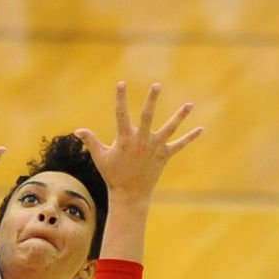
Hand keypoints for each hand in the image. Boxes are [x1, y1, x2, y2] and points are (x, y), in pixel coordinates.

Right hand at [74, 83, 203, 203]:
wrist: (130, 195)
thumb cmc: (113, 175)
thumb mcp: (100, 157)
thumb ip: (91, 141)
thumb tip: (77, 130)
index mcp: (125, 139)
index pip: (121, 114)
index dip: (120, 98)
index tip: (121, 83)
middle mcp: (141, 141)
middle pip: (148, 117)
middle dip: (152, 100)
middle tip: (157, 85)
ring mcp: (155, 149)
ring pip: (170, 129)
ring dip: (180, 116)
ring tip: (190, 104)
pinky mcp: (164, 156)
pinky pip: (179, 145)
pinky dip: (190, 138)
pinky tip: (201, 129)